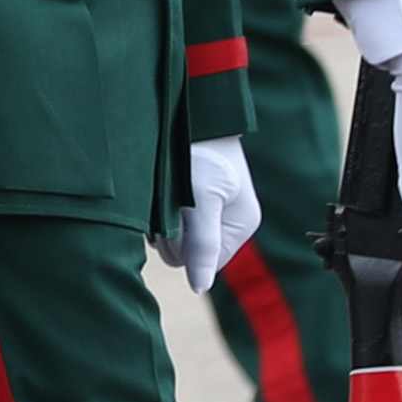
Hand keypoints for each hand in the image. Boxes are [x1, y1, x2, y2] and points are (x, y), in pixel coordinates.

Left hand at [169, 133, 266, 290]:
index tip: (176, 221)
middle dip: (172, 235)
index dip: (184, 249)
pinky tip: (160, 193)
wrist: (192, 114)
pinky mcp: (194, 200)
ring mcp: (211, 210)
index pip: (205, 263)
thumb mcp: (202, 200)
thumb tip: (199, 288)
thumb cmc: (200, 154)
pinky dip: (161, 212)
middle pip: (189, 253)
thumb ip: (202, 244)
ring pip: (177, 238)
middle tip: (167, 205)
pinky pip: (172, 222)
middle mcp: (228, 221)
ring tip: (164, 196)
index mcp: (241, 225)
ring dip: (163, 223)